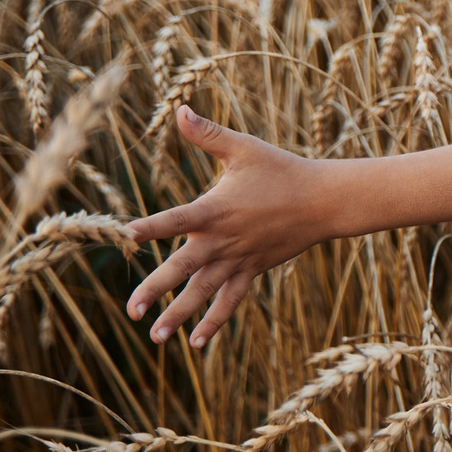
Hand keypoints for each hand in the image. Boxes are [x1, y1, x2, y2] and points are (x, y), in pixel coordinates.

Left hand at [125, 107, 329, 348]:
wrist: (325, 201)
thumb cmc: (283, 171)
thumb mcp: (245, 148)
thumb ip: (208, 134)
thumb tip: (179, 110)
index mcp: (215, 210)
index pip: (175, 220)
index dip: (150, 227)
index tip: (126, 235)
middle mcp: (222, 240)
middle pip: (182, 269)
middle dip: (155, 290)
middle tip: (130, 310)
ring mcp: (238, 260)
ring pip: (203, 292)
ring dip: (179, 315)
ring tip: (155, 337)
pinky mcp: (252, 270)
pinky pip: (230, 300)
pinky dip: (214, 320)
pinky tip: (195, 342)